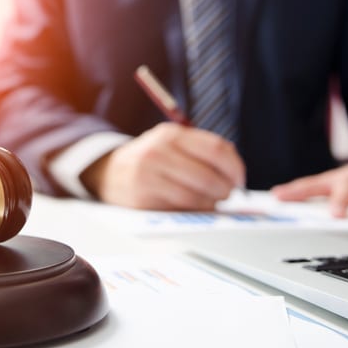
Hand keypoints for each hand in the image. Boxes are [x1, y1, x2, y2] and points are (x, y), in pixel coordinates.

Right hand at [80, 123, 245, 209]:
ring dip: (211, 204)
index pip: (217, 149)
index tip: (240, 180)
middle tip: (227, 196)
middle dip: (225, 191)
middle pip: (209, 176)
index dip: (236, 168)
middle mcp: (158, 152)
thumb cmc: (150, 160)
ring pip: (196, 197)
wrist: (108, 172)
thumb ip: (202, 151)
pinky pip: (180, 210)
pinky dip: (194, 212)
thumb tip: (236, 175)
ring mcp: (148, 175)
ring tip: (211, 203)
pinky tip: (194, 209)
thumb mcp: (170, 143)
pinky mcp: (142, 198)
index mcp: (171, 134)